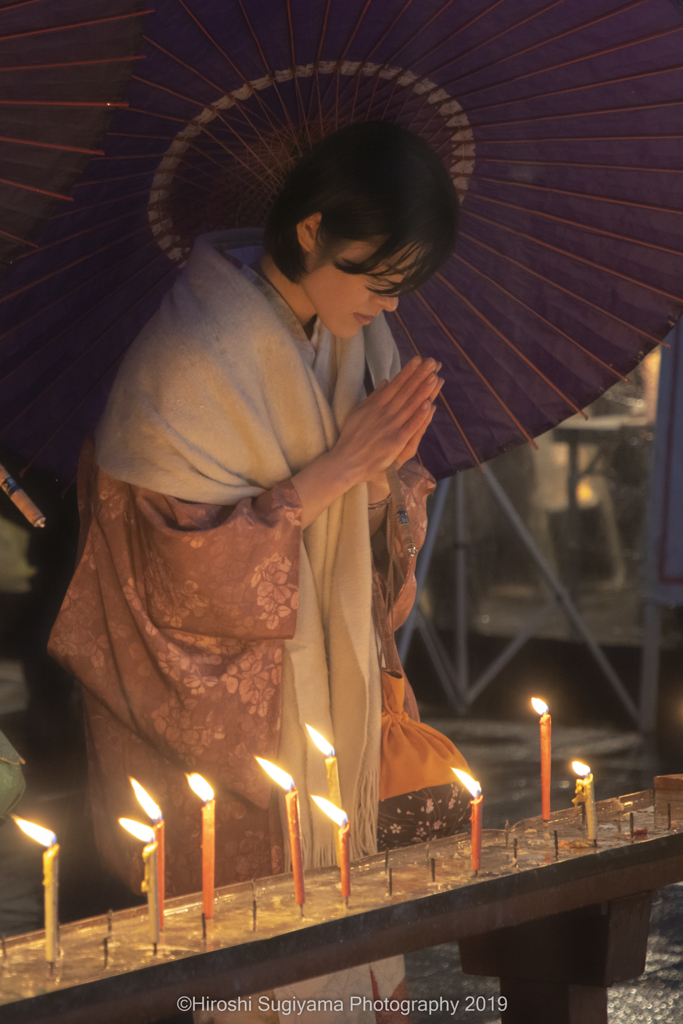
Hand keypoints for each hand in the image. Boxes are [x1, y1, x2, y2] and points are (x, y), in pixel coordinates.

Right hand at [330, 356, 443, 484]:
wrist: (346, 461)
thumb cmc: (351, 437)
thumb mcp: (358, 412)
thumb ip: (373, 397)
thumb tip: (386, 382)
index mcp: (376, 405)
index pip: (395, 385)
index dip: (408, 372)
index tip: (418, 359)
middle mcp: (384, 413)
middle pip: (405, 392)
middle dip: (420, 376)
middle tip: (432, 362)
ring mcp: (391, 427)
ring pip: (410, 406)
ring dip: (423, 391)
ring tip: (434, 377)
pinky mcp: (395, 442)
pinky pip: (410, 427)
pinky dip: (419, 416)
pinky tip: (429, 405)